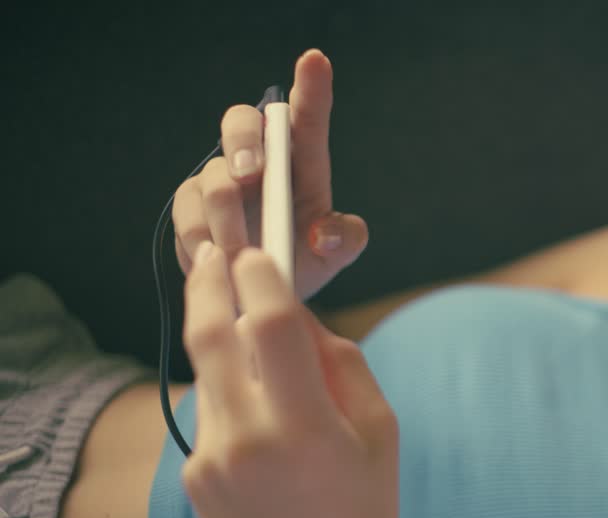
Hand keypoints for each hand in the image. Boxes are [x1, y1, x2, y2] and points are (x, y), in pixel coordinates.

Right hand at [172, 48, 366, 301]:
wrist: (266, 292)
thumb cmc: (307, 258)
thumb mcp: (336, 252)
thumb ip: (345, 239)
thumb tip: (326, 236)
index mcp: (302, 161)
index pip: (306, 116)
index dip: (311, 86)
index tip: (315, 61)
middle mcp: (259, 159)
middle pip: (242, 122)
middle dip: (244, 140)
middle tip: (252, 172)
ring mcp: (221, 179)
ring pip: (213, 178)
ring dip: (227, 216)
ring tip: (242, 250)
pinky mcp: (191, 205)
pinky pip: (188, 211)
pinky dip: (202, 236)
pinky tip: (216, 256)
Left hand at [180, 241, 398, 517]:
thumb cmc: (364, 514)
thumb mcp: (381, 434)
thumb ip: (343, 365)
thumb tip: (302, 315)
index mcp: (305, 428)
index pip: (269, 325)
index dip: (260, 276)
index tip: (257, 251)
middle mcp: (247, 439)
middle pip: (211, 333)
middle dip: (210, 282)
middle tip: (214, 251)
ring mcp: (211, 459)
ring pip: (208, 371)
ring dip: (225, 341)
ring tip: (250, 331)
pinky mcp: (193, 475)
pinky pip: (210, 410)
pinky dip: (231, 391)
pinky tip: (260, 412)